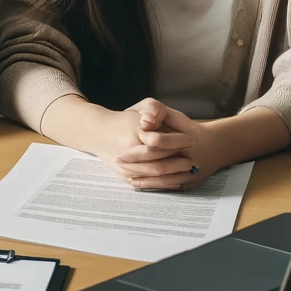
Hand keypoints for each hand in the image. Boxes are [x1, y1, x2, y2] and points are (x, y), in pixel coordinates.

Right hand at [86, 98, 200, 189]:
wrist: (99, 133)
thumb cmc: (124, 120)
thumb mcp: (139, 107)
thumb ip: (152, 109)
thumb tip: (153, 122)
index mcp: (132, 135)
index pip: (159, 140)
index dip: (178, 141)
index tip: (192, 140)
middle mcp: (127, 153)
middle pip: (159, 162)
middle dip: (178, 162)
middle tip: (192, 159)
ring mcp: (125, 167)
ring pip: (155, 175)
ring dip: (174, 174)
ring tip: (189, 169)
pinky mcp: (126, 176)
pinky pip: (149, 183)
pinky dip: (165, 182)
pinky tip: (177, 179)